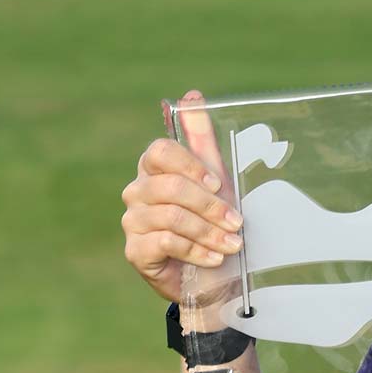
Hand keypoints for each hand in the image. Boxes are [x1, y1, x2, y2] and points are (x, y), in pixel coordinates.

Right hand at [120, 90, 243, 309]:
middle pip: (170, 186)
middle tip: (238, 223)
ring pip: (170, 216)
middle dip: (211, 206)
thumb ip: (203, 140)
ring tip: (232, 245)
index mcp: (155, 168)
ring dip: (209, 232)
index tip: (220, 184)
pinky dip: (196, 250)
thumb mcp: (218, 180)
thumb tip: (192, 95)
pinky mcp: (134, 251)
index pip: (160, 151)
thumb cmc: (215, 223)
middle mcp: (138, 191)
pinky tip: (214, 258)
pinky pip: (164, 242)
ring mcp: (133, 221)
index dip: (191, 166)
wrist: (216, 277)